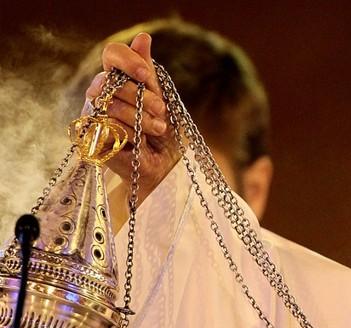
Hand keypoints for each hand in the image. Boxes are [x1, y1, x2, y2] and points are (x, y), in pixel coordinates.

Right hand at [85, 33, 180, 209]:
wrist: (164, 170)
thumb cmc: (163, 136)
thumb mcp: (160, 99)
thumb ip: (147, 72)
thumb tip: (143, 37)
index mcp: (118, 80)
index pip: (112, 54)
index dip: (128, 60)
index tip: (146, 75)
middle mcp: (100, 94)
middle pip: (110, 80)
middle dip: (141, 96)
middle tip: (161, 112)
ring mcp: (92, 115)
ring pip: (107, 103)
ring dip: (138, 117)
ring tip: (156, 130)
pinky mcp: (89, 137)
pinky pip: (104, 125)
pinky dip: (126, 133)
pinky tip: (137, 142)